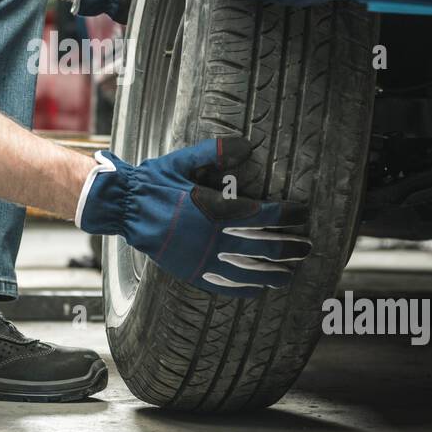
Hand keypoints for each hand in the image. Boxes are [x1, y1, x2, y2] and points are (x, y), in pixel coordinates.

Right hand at [74, 136, 310, 297]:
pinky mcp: (192, 272)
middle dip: (290, 245)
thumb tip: (247, 143)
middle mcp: (214, 237)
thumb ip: (216, 152)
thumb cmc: (153, 182)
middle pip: (265, 245)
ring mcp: (204, 258)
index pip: (265, 213)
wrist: (123, 208)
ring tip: (292, 272)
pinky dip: (247, 288)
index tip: (303, 212)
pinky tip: (261, 288)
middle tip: (308, 246)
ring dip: (275, 271)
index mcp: (216, 209)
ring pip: (250, 269)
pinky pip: (227, 285)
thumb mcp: (183, 161)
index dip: (289, 213)